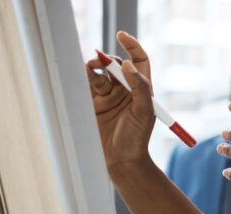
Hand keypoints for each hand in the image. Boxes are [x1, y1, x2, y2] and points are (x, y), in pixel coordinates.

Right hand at [85, 31, 154, 174]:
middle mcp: (126, 90)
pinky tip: (85, 76)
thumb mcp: (145, 113)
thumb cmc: (137, 139)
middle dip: (108, 59)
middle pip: (116, 64)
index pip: (139, 60)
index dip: (132, 46)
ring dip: (95, 66)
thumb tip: (127, 64)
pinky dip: (85, 76)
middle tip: (101, 61)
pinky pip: (88, 83)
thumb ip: (140, 87)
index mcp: (142, 89)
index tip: (122, 36)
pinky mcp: (93, 103)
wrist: (121, 161)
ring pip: (100, 72)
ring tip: (91, 68)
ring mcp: (109, 96)